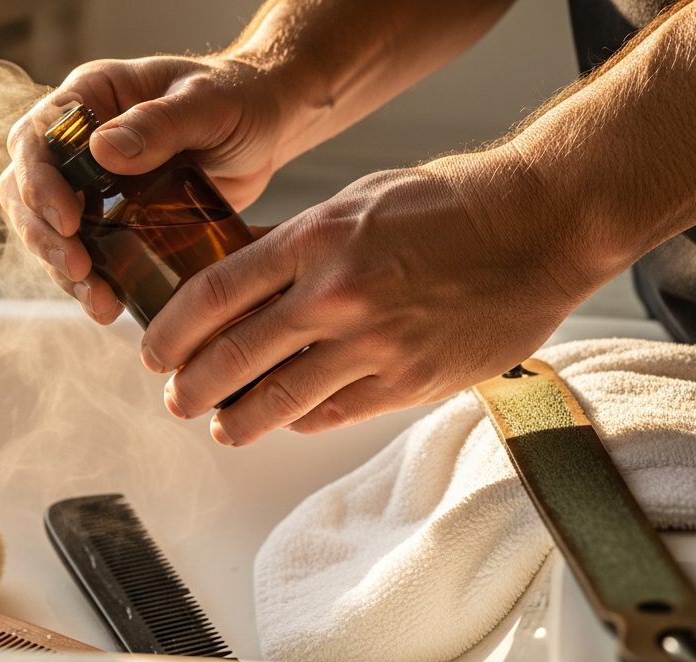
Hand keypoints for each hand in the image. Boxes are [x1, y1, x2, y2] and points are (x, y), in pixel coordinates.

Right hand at [0, 55, 291, 322]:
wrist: (266, 128)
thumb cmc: (239, 100)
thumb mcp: (207, 105)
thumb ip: (160, 123)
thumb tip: (102, 150)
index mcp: (90, 97)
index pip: (34, 139)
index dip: (38, 182)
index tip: (67, 221)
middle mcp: (79, 140)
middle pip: (26, 191)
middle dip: (43, 236)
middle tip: (78, 270)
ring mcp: (93, 182)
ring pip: (49, 230)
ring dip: (64, 270)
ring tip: (100, 302)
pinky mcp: (115, 219)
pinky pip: (87, 252)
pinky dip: (93, 282)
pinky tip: (113, 306)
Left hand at [142, 150, 600, 445]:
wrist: (540, 226)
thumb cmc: (453, 203)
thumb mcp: (360, 200)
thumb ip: (299, 242)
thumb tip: (243, 277)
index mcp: (316, 237)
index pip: (215, 293)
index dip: (172, 330)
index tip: (155, 350)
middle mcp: (336, 293)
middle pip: (235, 355)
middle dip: (193, 385)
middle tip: (177, 398)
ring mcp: (374, 343)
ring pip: (281, 400)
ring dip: (238, 420)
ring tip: (221, 428)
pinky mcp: (410, 381)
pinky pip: (335, 413)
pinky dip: (302, 420)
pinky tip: (287, 421)